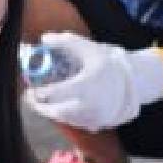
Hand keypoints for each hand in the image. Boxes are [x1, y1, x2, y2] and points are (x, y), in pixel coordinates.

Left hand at [24, 31, 162, 132]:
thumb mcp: (88, 48)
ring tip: (42, 102)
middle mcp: (89, 104)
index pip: (54, 93)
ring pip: (63, 119)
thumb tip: (44, 38)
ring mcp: (93, 117)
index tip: (30, 89)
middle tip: (31, 98)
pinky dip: (63, 115)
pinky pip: (74, 122)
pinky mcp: (95, 124)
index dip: (38, 93)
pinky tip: (57, 107)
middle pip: (55, 111)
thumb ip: (66, 41)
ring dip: (50, 111)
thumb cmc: (107, 63)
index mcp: (85, 85)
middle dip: (40, 106)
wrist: (132, 83)